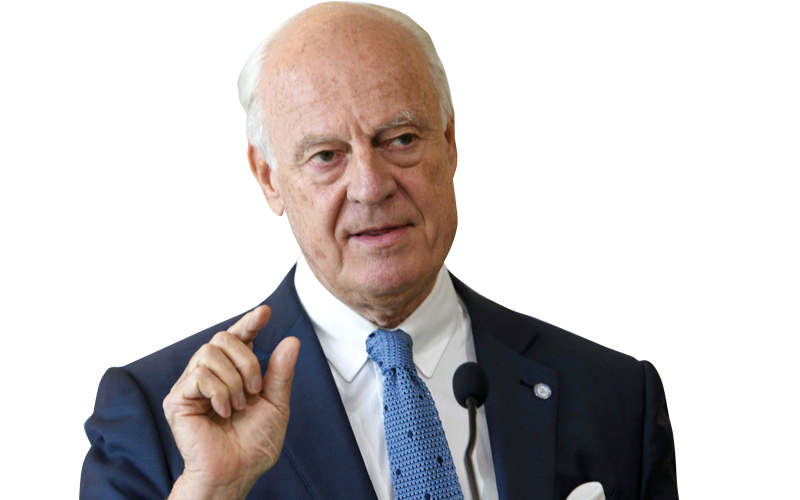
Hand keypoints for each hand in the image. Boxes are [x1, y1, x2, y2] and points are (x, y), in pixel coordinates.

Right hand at [163, 305, 300, 499]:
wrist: (236, 472)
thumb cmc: (253, 444)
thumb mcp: (276, 405)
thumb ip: (280, 374)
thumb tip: (291, 341)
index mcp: (234, 372)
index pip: (239, 338)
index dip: (249, 322)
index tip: (265, 312)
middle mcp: (210, 374)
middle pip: (223, 337)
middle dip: (247, 360)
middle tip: (255, 390)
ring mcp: (192, 385)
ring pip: (210, 352)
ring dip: (233, 379)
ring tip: (239, 406)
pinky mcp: (177, 399)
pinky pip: (199, 375)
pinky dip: (219, 392)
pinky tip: (224, 411)